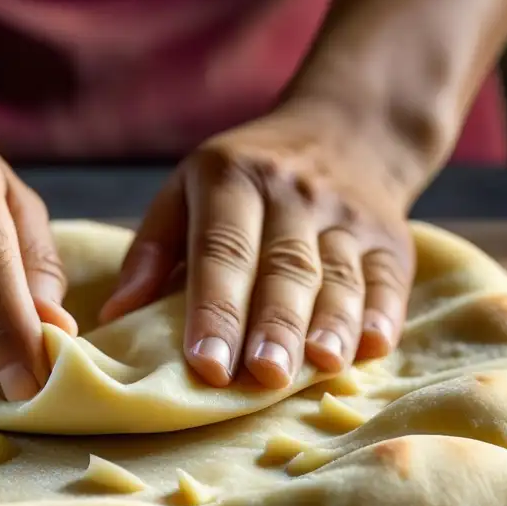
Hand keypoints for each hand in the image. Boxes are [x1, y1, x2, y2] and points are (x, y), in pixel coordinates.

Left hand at [100, 100, 421, 388]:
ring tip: (318, 368)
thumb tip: (116, 316)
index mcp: (232, 179)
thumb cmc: (245, 178)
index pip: (222, 249)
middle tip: (262, 376)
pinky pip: (389, 278)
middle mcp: (293, 192)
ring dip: (330, 325)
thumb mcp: (188, 190)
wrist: (345, 130)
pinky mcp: (390, 238)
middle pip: (283, 267)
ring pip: (338, 276)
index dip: (214, 308)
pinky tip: (373, 348)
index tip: (204, 363)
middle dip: (273, 325)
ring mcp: (346, 214)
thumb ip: (153, 250)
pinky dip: (384, 314)